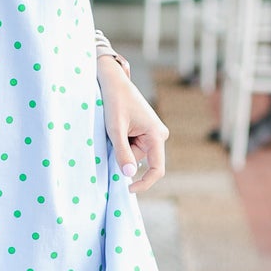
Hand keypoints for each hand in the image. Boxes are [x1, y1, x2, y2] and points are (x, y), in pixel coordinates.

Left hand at [98, 56, 168, 192]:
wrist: (113, 81)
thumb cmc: (115, 101)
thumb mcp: (115, 129)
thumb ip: (122, 153)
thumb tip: (129, 175)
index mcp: (157, 135)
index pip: (157, 169)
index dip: (144, 182)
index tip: (128, 189)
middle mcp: (159, 135)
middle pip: (141, 160)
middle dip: (124, 155)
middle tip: (112, 137)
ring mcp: (152, 133)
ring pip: (134, 153)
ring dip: (121, 147)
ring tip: (115, 128)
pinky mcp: (145, 131)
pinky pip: (133, 146)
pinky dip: (122, 142)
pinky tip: (118, 126)